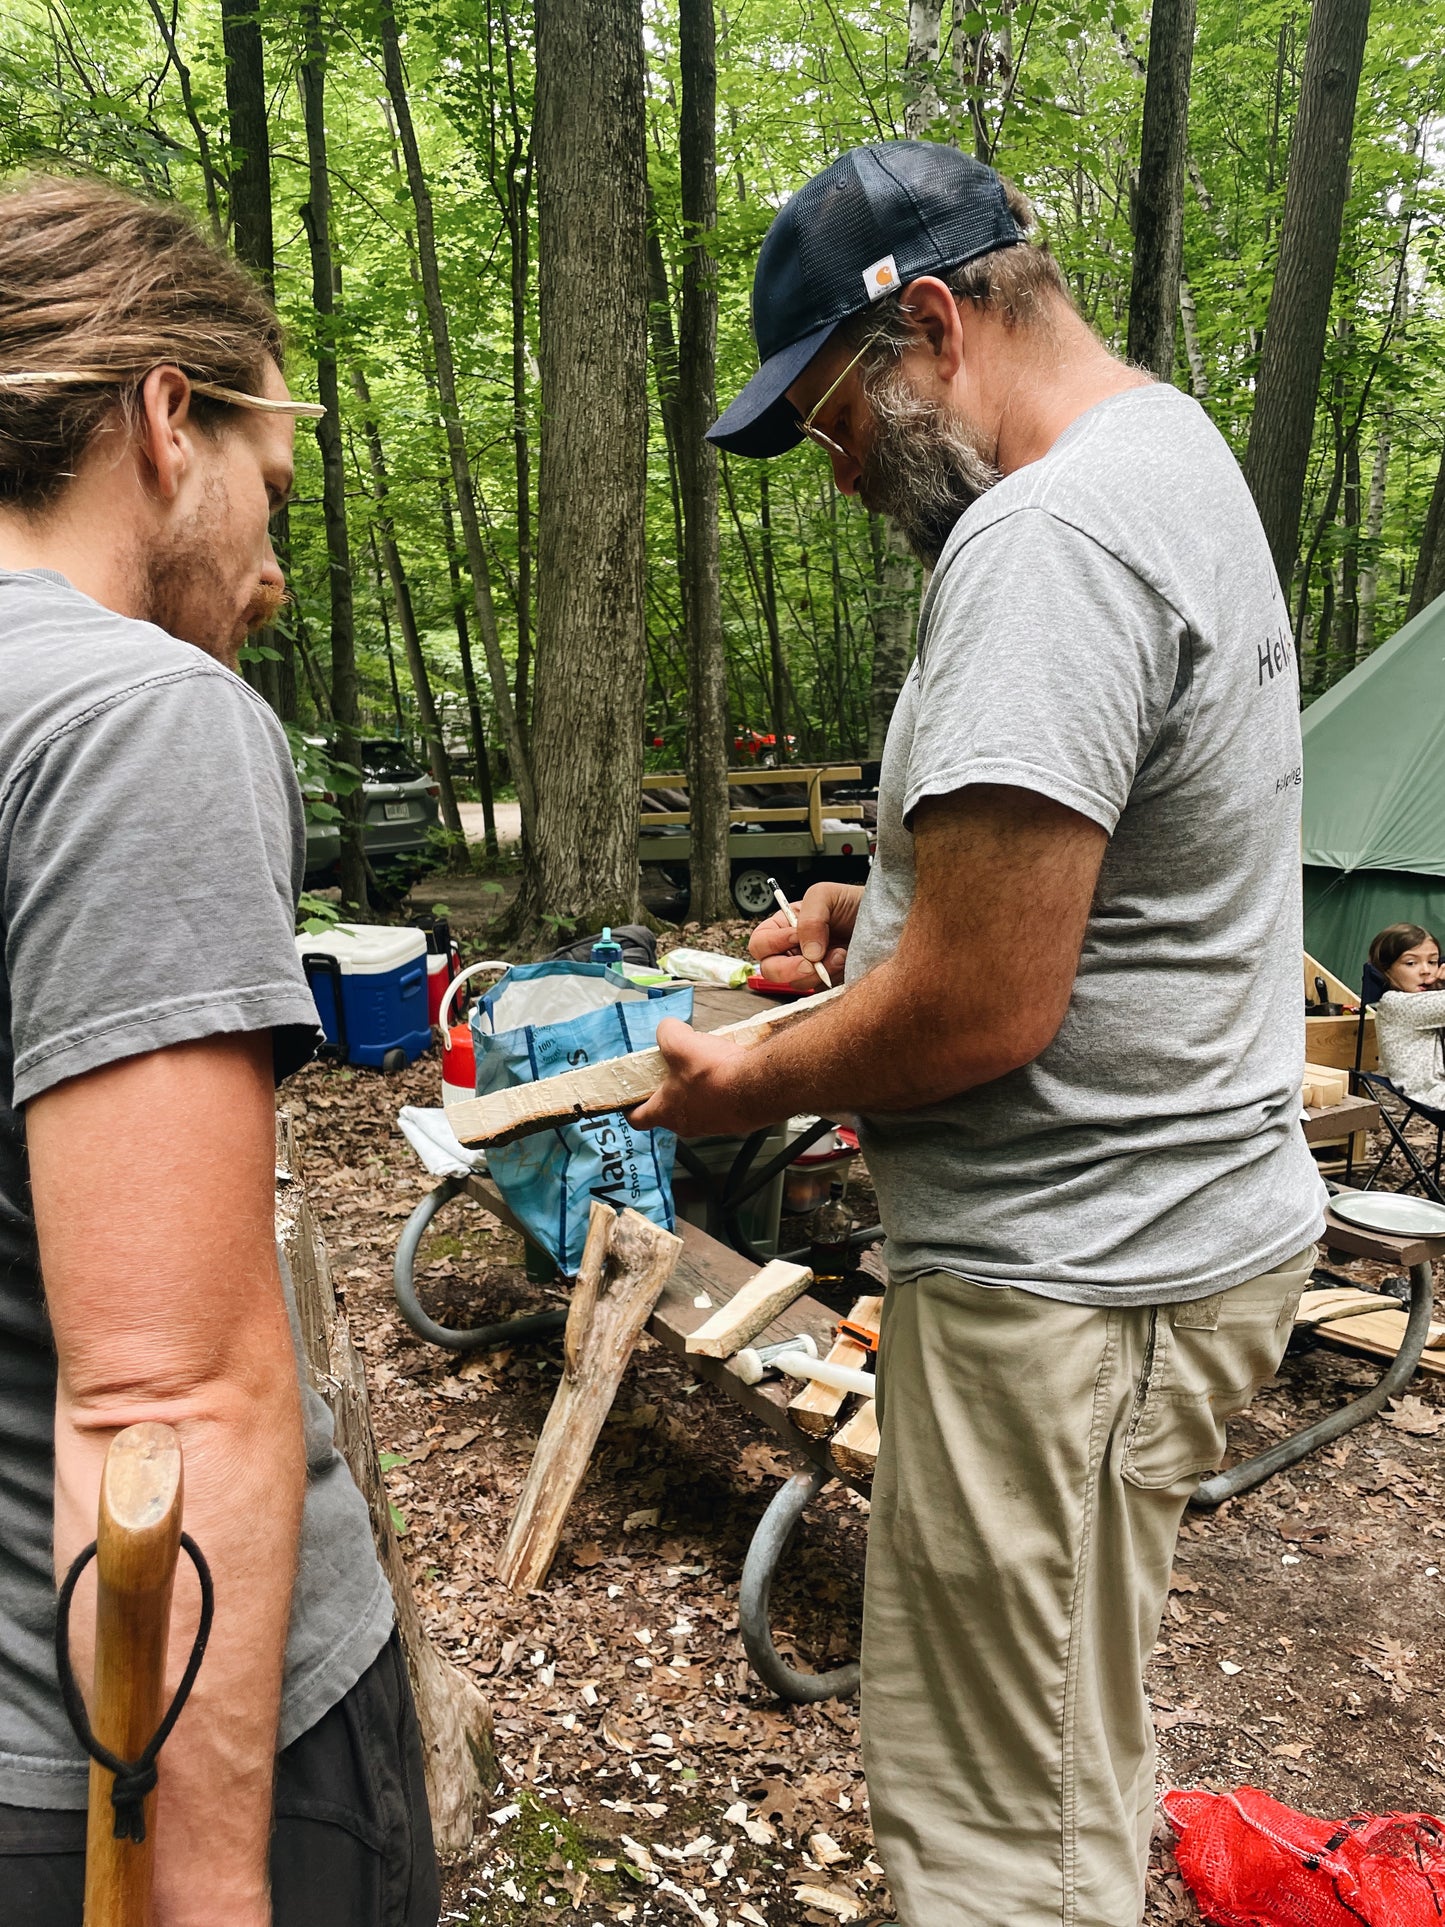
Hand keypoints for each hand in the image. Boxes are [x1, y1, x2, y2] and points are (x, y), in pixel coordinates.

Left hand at [629, 1019, 753, 1136]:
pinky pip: (722, 1103)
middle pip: (671, 1110)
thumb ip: (667, 1032)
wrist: (757, 1086)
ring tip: (707, 1065)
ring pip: (698, 1106)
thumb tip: (668, 1028)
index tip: (630, 1102)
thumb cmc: (714, 1074)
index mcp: (666, 1112)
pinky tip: (729, 1070)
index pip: (639, 1119)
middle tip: (674, 1071)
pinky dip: (722, 1088)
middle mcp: (688, 1124)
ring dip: (699, 1088)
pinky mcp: (735, 1119)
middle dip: (671, 1090)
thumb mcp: (679, 1042)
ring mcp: (713, 1125)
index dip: (632, 1109)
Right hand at [749, 880, 862, 989]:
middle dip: (790, 968)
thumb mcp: (826, 896)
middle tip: (812, 961)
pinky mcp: (827, 984)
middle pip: (770, 970)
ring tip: (840, 954)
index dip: (774, 943)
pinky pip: (819, 993)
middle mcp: (792, 950)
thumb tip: (808, 952)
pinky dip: (831, 981)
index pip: (760, 943)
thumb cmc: (853, 903)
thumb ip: (810, 918)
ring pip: (795, 984)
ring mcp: (809, 969)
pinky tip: (845, 963)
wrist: (884, 919)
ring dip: (817, 972)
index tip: (797, 937)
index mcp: (783, 927)